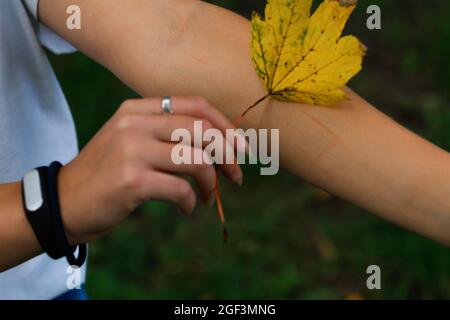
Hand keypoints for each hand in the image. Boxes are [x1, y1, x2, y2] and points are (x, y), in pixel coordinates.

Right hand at [58, 96, 243, 243]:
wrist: (63, 202)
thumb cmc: (106, 173)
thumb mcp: (131, 140)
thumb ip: (167, 134)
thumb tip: (219, 144)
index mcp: (137, 109)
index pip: (196, 105)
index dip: (225, 125)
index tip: (240, 147)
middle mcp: (134, 123)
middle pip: (202, 130)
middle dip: (228, 155)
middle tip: (235, 176)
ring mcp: (131, 150)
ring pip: (196, 159)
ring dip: (212, 182)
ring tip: (209, 197)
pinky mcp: (131, 180)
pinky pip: (181, 188)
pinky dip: (192, 201)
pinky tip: (187, 208)